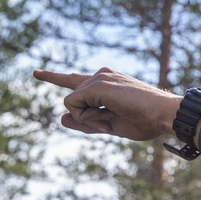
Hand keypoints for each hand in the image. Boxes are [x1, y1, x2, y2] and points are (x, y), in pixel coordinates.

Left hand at [33, 67, 180, 141]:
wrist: (164, 115)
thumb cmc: (145, 121)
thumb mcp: (111, 125)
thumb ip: (85, 122)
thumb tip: (61, 118)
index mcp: (107, 83)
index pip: (75, 80)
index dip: (54, 77)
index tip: (36, 73)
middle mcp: (101, 75)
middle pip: (74, 100)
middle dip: (88, 118)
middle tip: (112, 121)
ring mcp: (98, 78)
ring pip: (73, 103)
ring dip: (90, 118)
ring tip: (116, 117)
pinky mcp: (96, 84)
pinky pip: (74, 105)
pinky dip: (87, 117)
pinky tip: (108, 115)